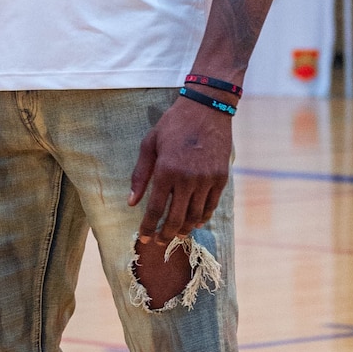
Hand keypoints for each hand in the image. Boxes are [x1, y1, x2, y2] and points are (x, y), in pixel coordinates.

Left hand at [129, 95, 232, 242]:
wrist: (207, 109)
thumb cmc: (173, 125)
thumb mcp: (149, 144)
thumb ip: (140, 175)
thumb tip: (131, 203)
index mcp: (166, 171)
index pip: (156, 209)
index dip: (148, 228)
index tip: (143, 238)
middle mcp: (188, 179)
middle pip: (176, 218)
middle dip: (165, 234)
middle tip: (159, 242)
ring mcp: (207, 179)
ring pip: (196, 216)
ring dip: (185, 229)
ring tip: (176, 234)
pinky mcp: (221, 177)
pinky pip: (212, 205)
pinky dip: (203, 217)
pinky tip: (195, 222)